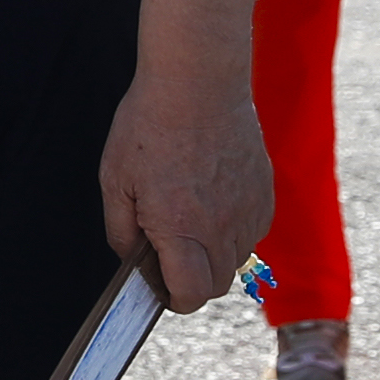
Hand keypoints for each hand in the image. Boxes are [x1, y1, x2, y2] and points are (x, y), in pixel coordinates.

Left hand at [98, 63, 271, 312]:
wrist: (198, 80)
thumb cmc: (148, 126)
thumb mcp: (115, 180)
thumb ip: (121, 231)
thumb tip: (132, 260)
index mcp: (182, 229)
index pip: (191, 295)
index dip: (174, 299)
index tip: (161, 288)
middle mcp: (222, 228)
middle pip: (216, 285)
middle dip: (193, 280)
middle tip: (168, 253)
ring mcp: (249, 211)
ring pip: (236, 258)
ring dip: (213, 254)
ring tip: (188, 216)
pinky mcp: (264, 193)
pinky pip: (252, 230)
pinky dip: (233, 228)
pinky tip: (210, 198)